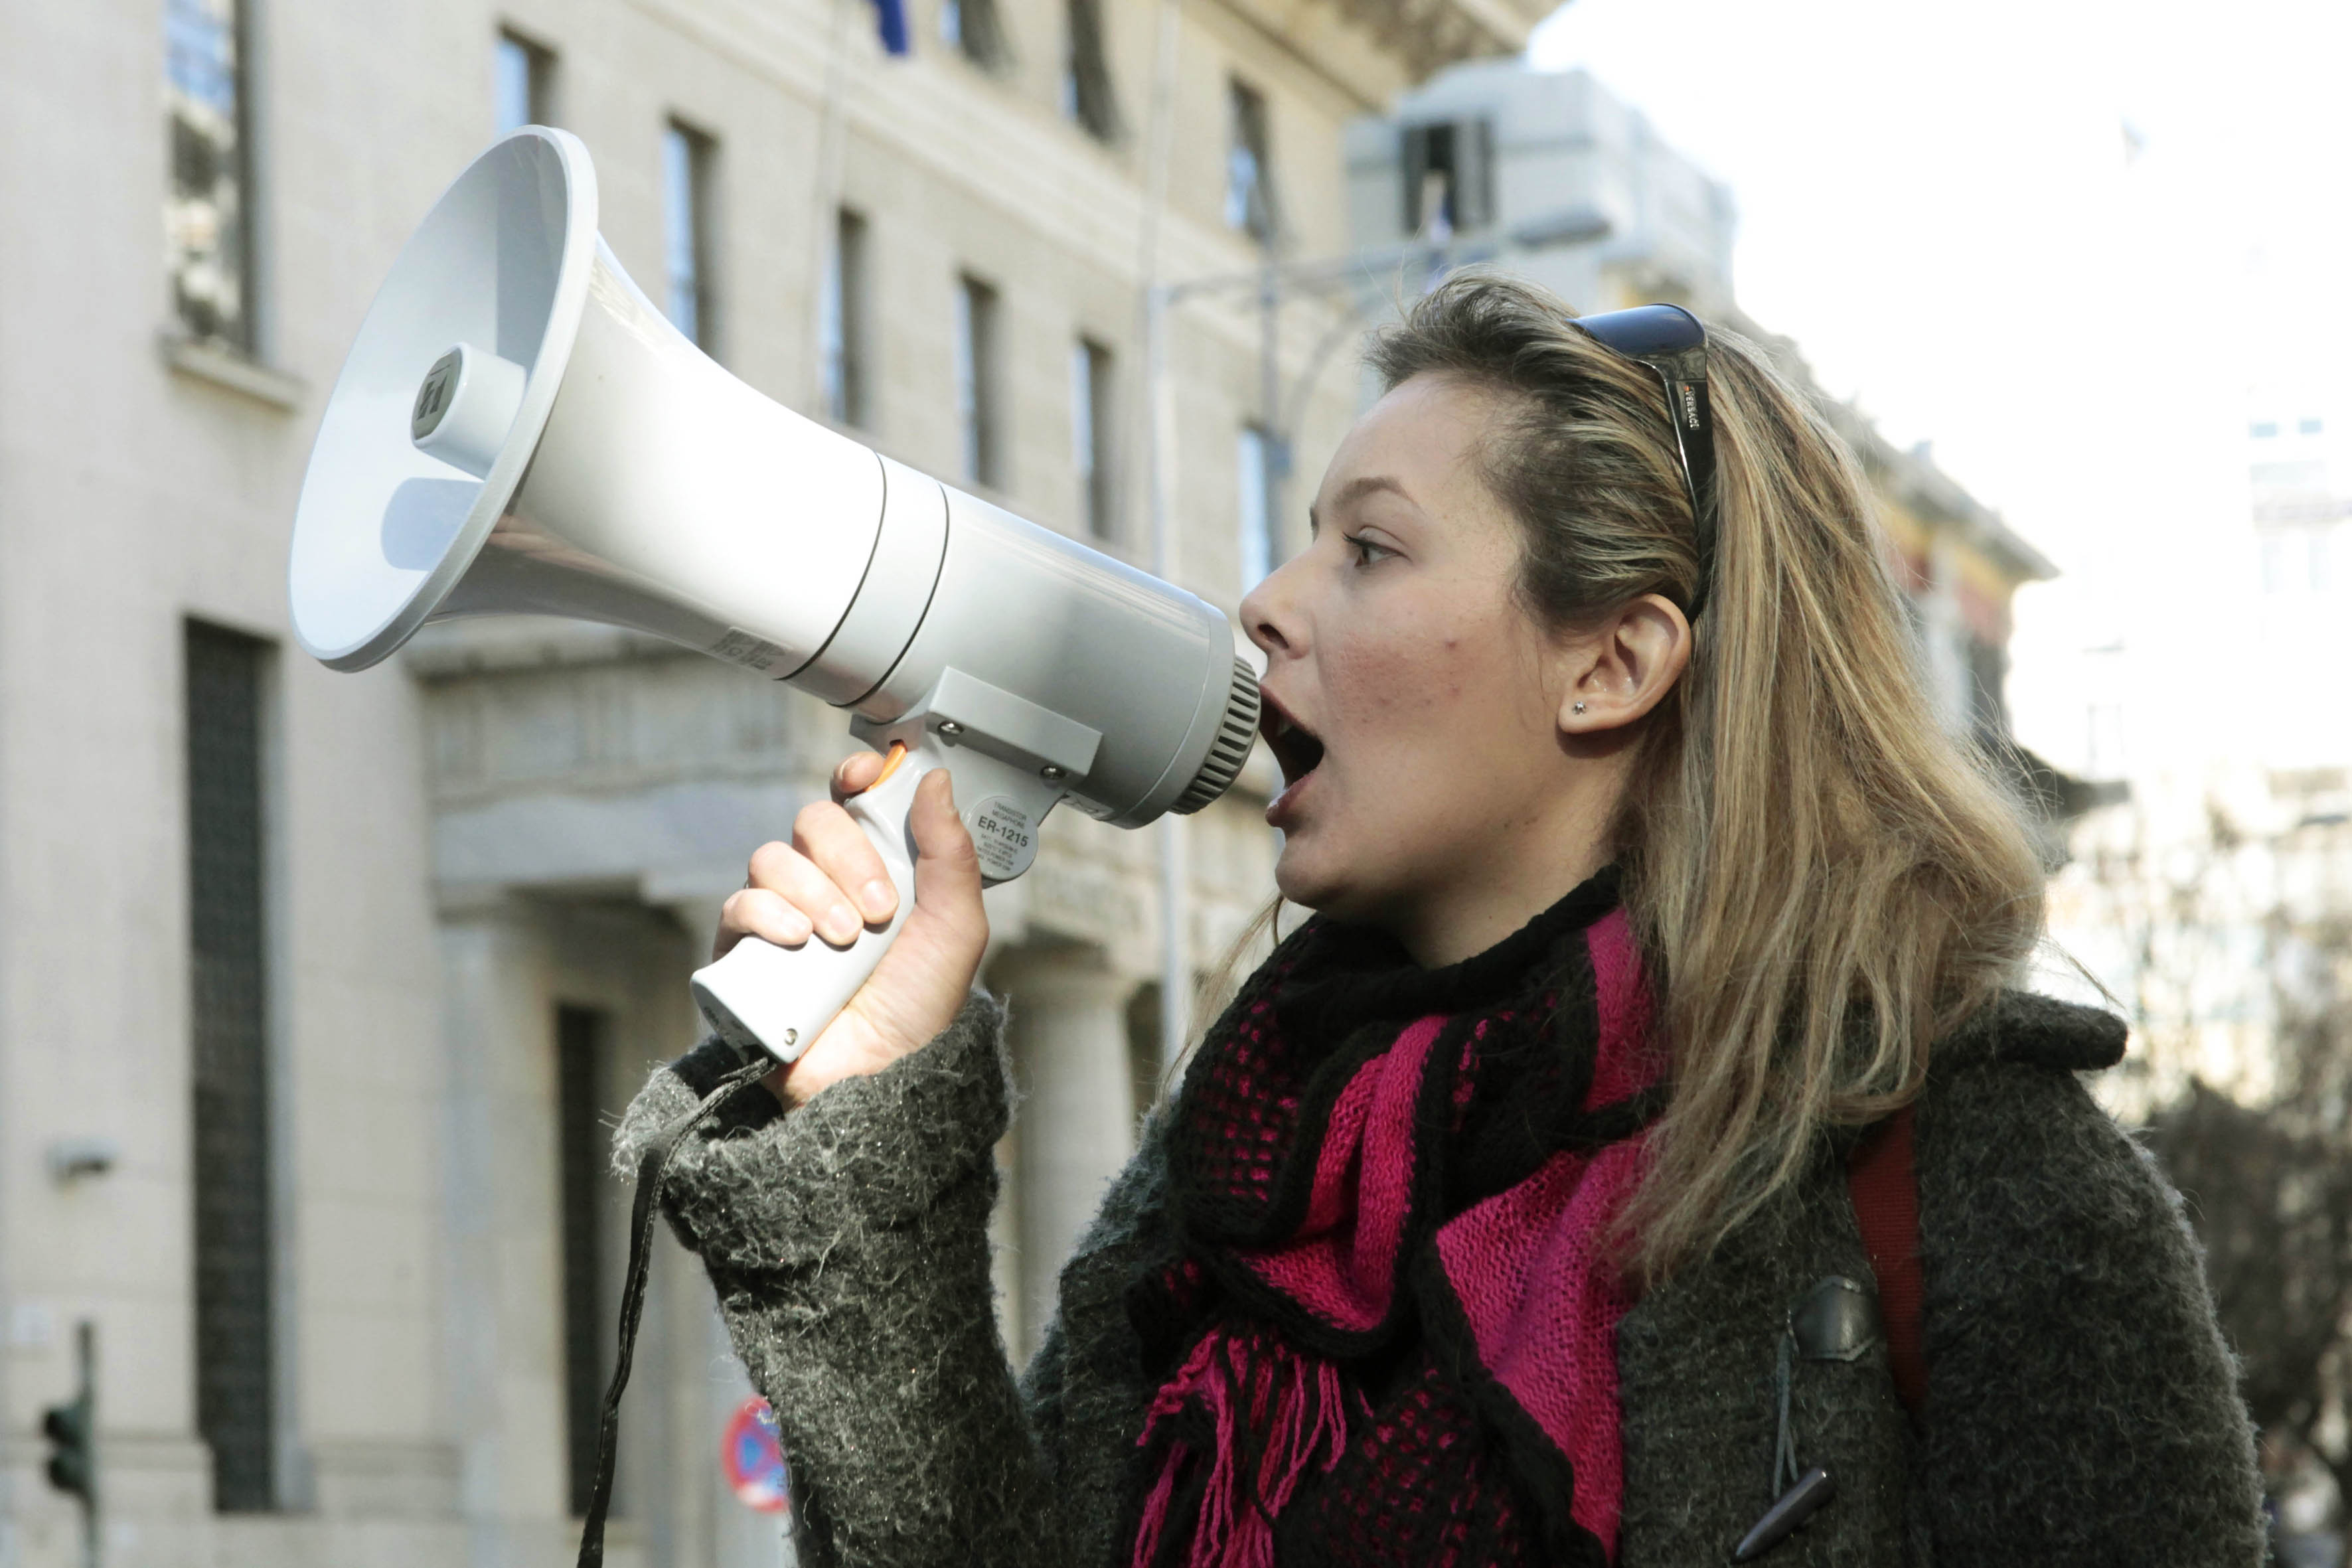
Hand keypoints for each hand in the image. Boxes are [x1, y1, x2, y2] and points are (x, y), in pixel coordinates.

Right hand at [715, 752, 987, 1107]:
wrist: (880, 1075)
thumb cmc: (919, 1006)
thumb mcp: (956, 927)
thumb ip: (951, 852)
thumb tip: (936, 779)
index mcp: (875, 868)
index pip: (851, 801)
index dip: (854, 778)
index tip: (865, 778)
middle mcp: (824, 884)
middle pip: (812, 822)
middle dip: (846, 855)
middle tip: (879, 909)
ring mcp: (781, 915)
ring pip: (772, 859)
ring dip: (813, 890)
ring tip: (844, 939)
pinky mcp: (743, 952)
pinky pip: (738, 905)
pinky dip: (767, 913)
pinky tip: (797, 940)